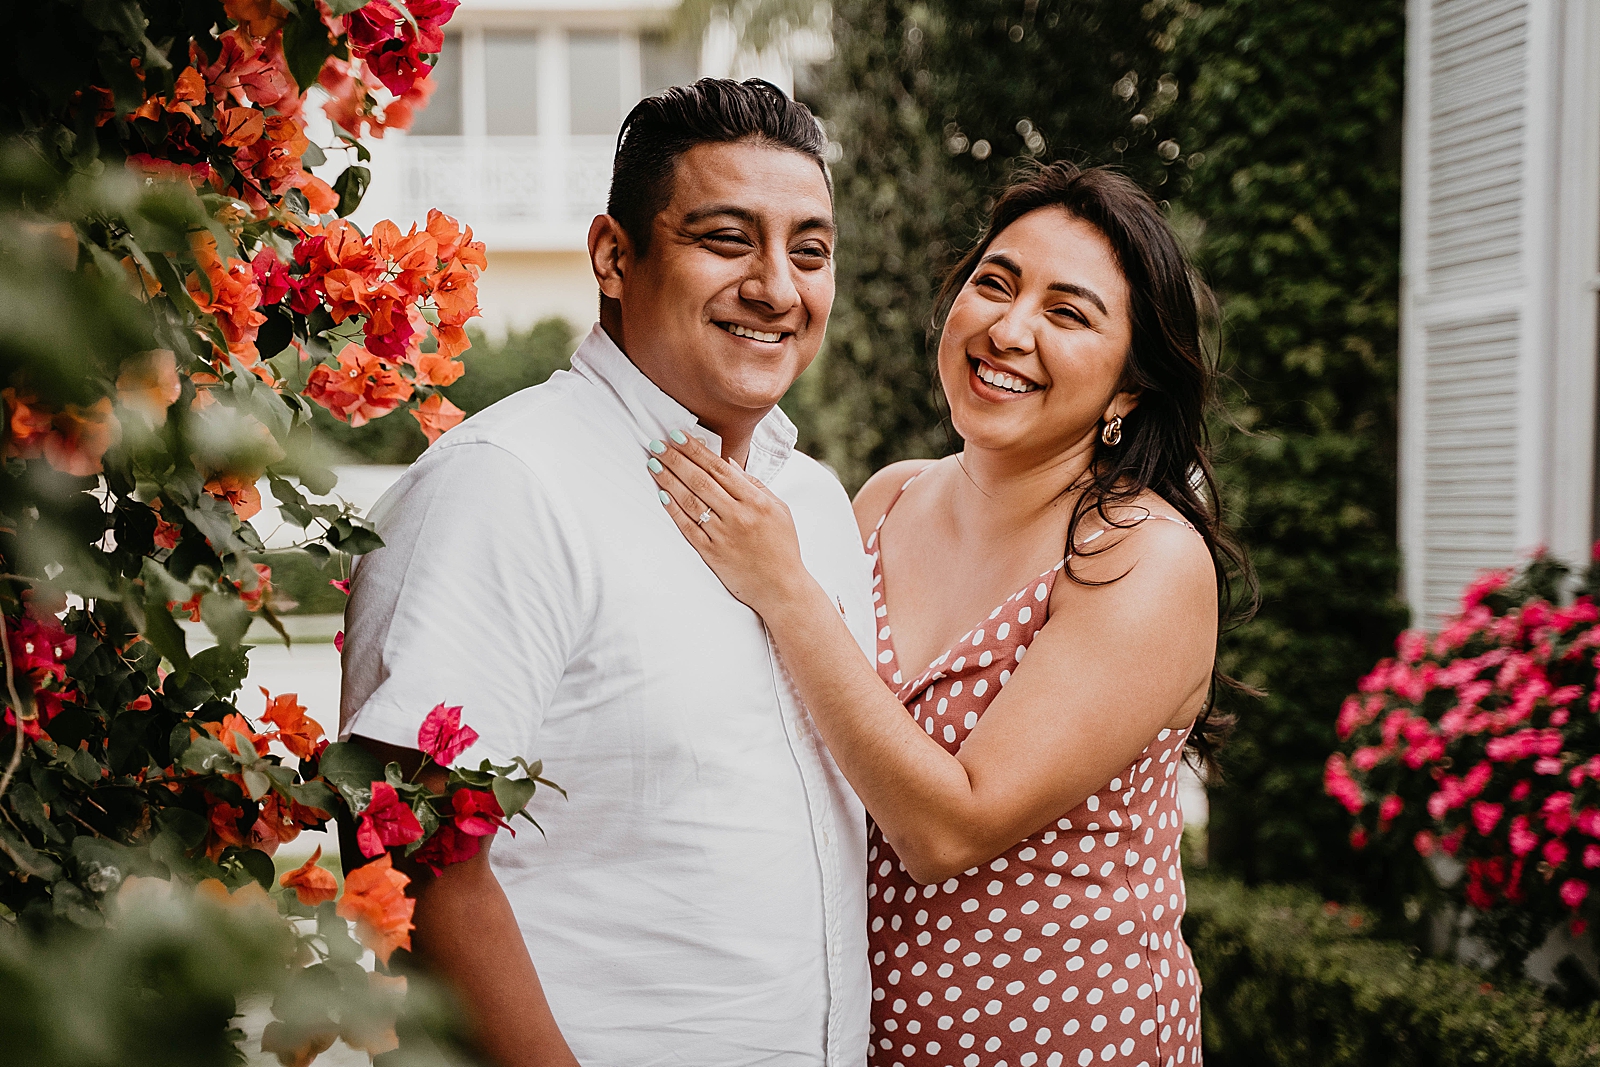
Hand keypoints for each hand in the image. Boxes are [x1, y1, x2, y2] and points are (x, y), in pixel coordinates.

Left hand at [647, 432, 810, 614]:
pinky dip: (674, 510)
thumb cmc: (783, 546)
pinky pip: (688, 527)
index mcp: (756, 501)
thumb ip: (755, 485)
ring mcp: (724, 535)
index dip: (696, 450)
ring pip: (691, 501)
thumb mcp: (779, 509)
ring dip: (669, 480)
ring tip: (653, 463)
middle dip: (676, 459)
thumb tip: (728, 464)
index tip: (678, 436)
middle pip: (701, 480)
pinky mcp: (712, 554)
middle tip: (657, 443)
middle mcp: (738, 515)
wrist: (783, 588)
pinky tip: (661, 495)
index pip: (719, 468)